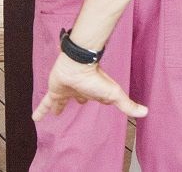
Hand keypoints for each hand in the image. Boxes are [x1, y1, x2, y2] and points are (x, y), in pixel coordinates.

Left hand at [31, 54, 146, 121]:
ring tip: (56, 111)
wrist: (77, 64)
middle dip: (80, 99)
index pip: (97, 98)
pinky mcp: (55, 91)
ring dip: (60, 105)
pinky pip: (46, 103)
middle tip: (80, 102)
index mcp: (94, 92)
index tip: (103, 102)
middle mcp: (80, 90)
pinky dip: (41, 111)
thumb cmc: (95, 78)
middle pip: (80, 98)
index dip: (100, 101)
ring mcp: (67, 90)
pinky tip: (35, 118)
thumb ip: (128, 105)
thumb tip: (146, 112)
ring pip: (63, 100)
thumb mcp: (114, 94)